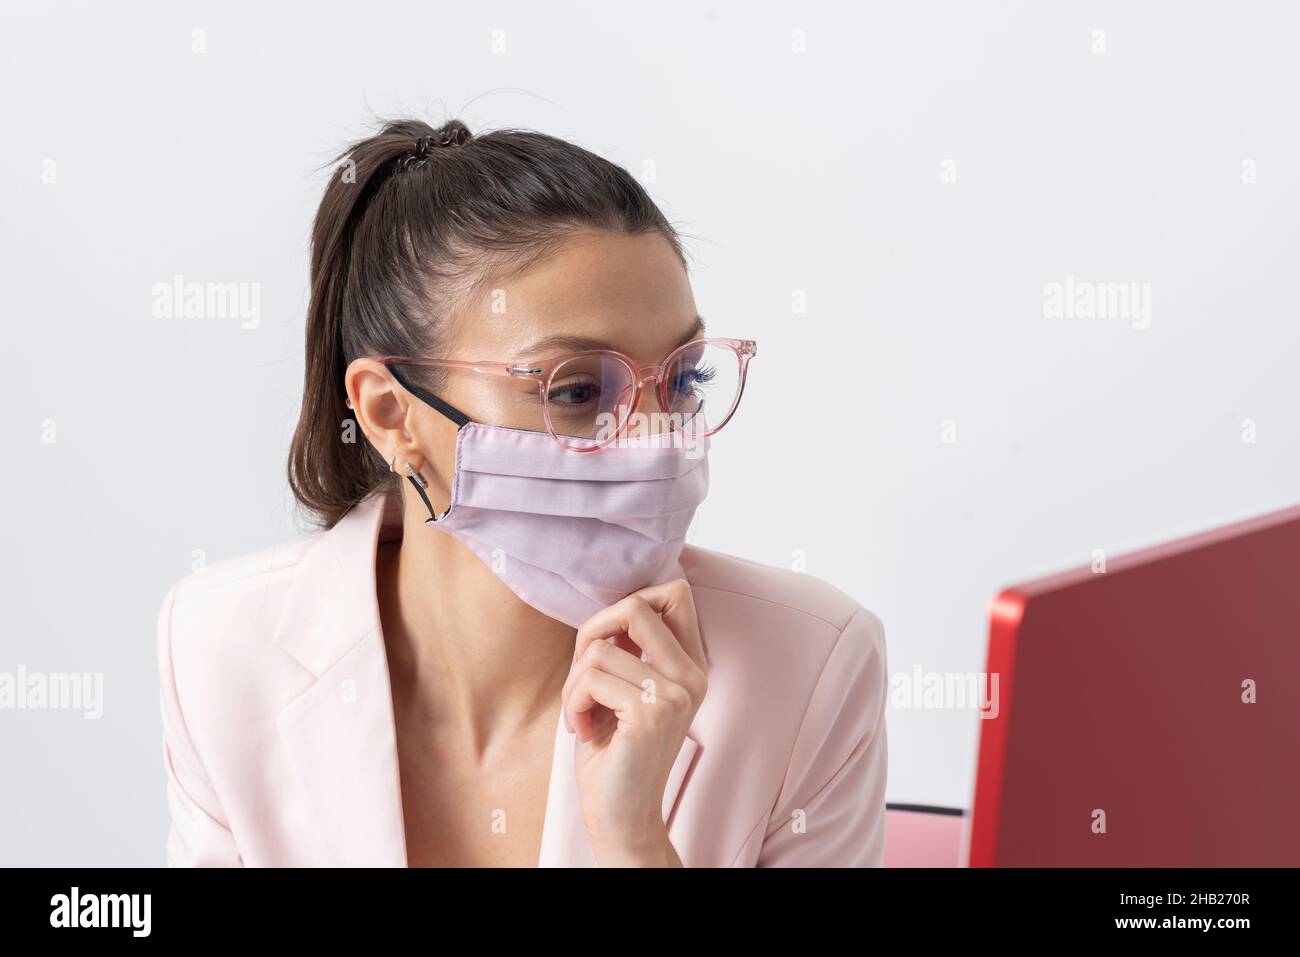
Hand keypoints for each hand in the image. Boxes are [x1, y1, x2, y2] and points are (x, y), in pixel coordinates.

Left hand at [561, 579, 707, 866]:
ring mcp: (675, 693)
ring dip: (573, 680)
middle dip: (591, 631)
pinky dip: (572, 702)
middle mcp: (692, 676)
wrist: (621, 816)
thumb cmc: (614, 752)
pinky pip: (589, 677)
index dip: (629, 604)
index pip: (676, 592)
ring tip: (580, 712)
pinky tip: (581, 730)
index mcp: (691, 666)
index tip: (607, 643)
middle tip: (583, 671)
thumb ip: (628, 648)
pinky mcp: (650, 712)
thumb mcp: (625, 688)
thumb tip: (609, 609)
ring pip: (600, 646)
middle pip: (636, 605)